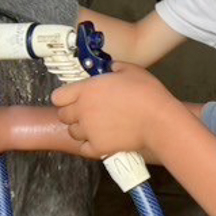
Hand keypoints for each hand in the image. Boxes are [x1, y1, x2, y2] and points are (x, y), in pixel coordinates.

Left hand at [50, 65, 178, 158]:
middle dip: (72, 113)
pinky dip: (89, 145)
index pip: (58, 96)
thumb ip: (115, 67)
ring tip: (95, 127)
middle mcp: (82, 110)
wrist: (158, 120)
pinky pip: (84, 148)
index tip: (74, 98)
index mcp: (86, 90)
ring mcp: (88, 131)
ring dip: (81, 129)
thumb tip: (110, 67)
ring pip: (73, 132)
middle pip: (63, 115)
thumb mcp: (131, 70)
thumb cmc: (146, 93)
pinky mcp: (97, 147)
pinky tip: (99, 140)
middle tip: (87, 112)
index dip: (65, 97)